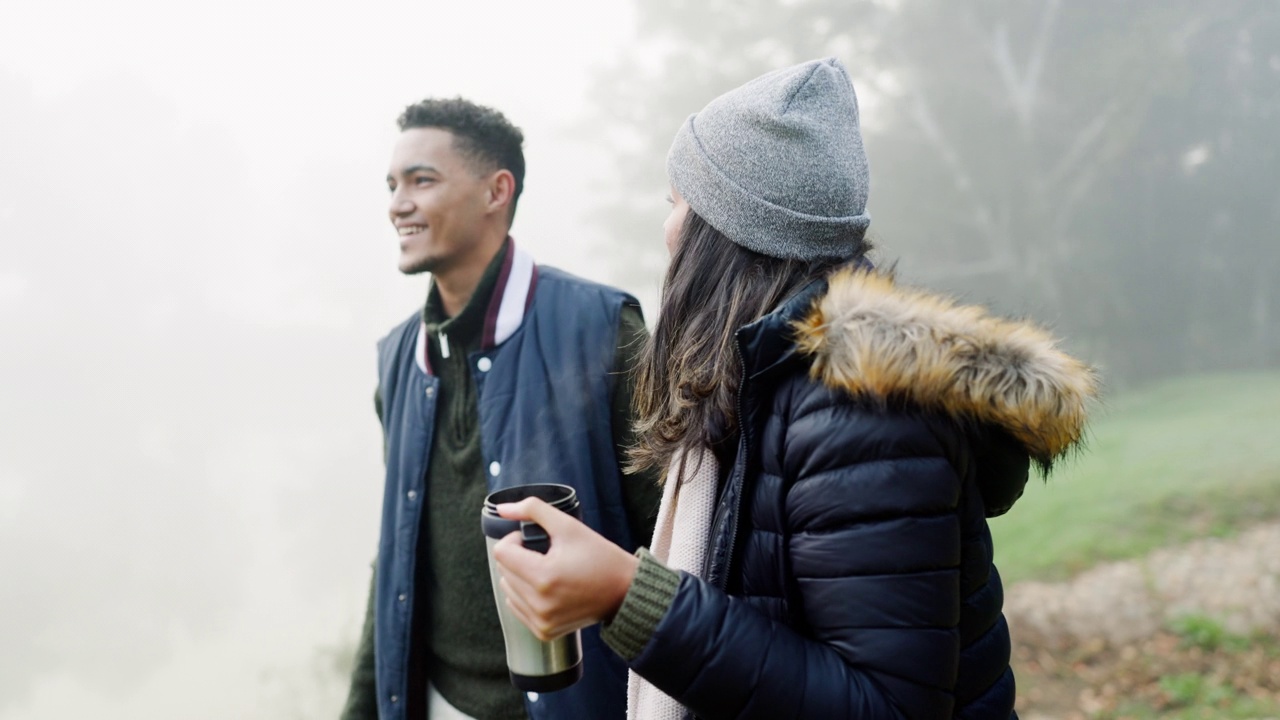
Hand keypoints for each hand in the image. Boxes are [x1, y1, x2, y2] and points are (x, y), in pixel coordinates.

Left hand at [492, 497, 639, 640]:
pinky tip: (547, 589)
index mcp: (543, 577)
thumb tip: (502, 508)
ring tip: (547, 572)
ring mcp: (541, 621)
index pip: (501, 553)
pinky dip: (526, 595)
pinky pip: (517, 608)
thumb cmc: (600, 557)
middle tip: (544, 555)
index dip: (514, 540)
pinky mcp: (544, 632)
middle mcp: (539, 604)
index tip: (532, 540)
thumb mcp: (568, 526)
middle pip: (503, 571)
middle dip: (518, 558)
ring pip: (508, 590)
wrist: (624, 591)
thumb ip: (533, 509)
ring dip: (520, 577)